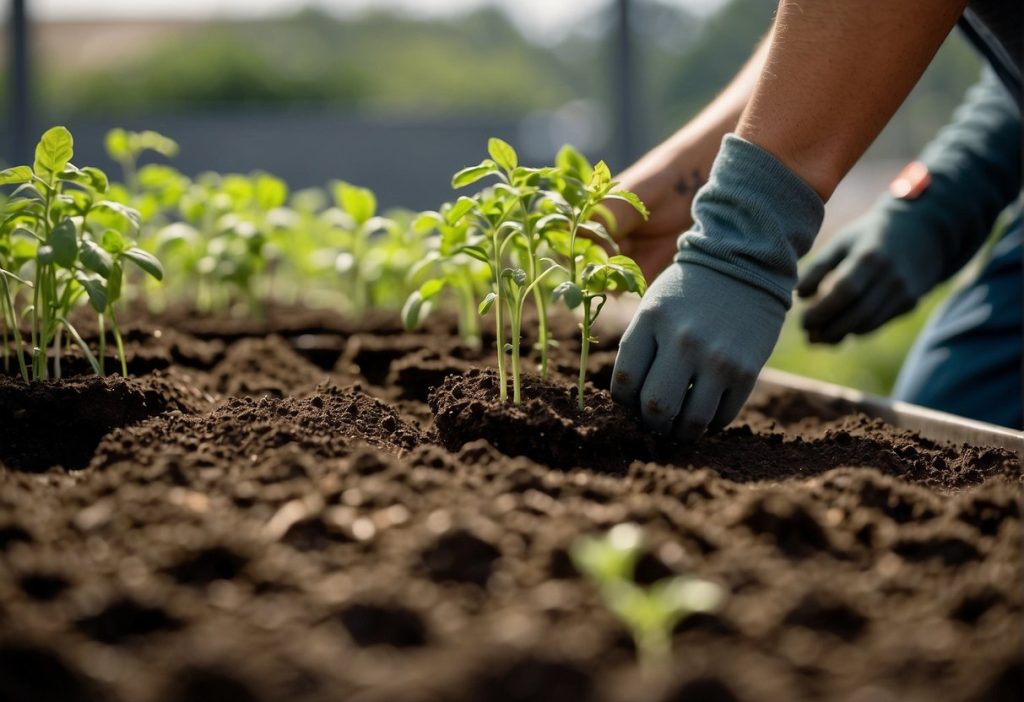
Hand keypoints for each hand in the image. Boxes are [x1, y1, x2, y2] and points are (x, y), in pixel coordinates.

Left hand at [610, 135, 824, 439]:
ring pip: (690, 420)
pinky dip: (711, 423)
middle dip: (652, 423)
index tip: (632, 402)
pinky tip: (708, 410)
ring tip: (680, 425)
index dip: (624, 402)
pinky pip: (722, 417)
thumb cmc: (689, 292)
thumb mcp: (653, 306)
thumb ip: (639, 347)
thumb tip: (631, 402)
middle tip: (656, 421)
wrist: (744, 263)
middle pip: (655, 407)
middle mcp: (682, 340)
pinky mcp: (746, 371)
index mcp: (651, 321)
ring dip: (681, 431)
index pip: (624, 381)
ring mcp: (716, 357)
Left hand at [796, 205, 940, 343]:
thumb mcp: (842, 242)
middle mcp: (891, 276)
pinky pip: (879, 324)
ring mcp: (904, 292)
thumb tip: (799, 295)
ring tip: (818, 337)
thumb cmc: (868, 237)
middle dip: (829, 330)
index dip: (822, 311)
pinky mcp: (910, 303)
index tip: (802, 321)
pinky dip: (856, 331)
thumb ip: (818, 267)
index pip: (845, 291)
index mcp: (870, 256)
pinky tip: (840, 330)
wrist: (922, 232)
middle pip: (858, 313)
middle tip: (808, 335)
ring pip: (868, 324)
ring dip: (840, 335)